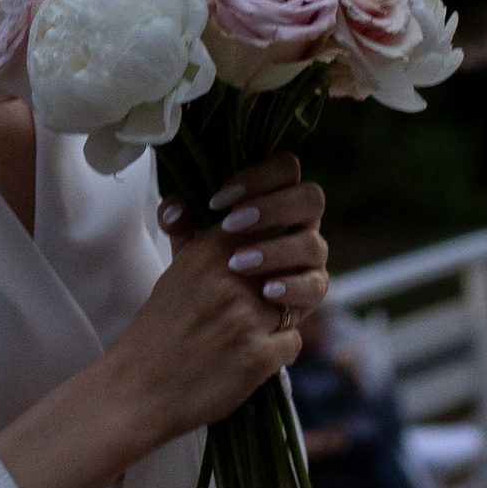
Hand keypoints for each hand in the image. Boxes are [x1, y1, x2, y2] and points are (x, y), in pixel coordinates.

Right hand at [113, 215, 312, 442]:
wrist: (139, 390)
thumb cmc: (157, 331)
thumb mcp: (173, 273)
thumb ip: (190, 236)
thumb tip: (182, 204)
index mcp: (210, 253)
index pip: (268, 225)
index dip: (273, 244)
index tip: (262, 263)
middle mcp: (232, 279)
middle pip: (287, 265)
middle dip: (280, 283)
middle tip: (259, 302)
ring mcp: (247, 318)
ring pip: (294, 305)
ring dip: (277, 319)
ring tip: (247, 333)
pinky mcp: (258, 357)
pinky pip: (293, 343)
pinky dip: (277, 352)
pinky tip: (250, 358)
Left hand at [162, 148, 331, 323]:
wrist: (222, 319)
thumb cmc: (212, 272)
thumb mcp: (192, 249)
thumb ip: (180, 227)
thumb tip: (171, 210)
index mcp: (279, 199)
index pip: (285, 168)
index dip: (257, 177)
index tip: (217, 201)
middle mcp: (303, 223)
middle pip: (311, 198)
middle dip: (271, 208)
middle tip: (230, 226)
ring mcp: (312, 257)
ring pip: (313, 243)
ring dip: (275, 250)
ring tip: (238, 264)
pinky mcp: (314, 290)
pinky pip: (316, 284)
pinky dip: (292, 286)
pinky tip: (266, 292)